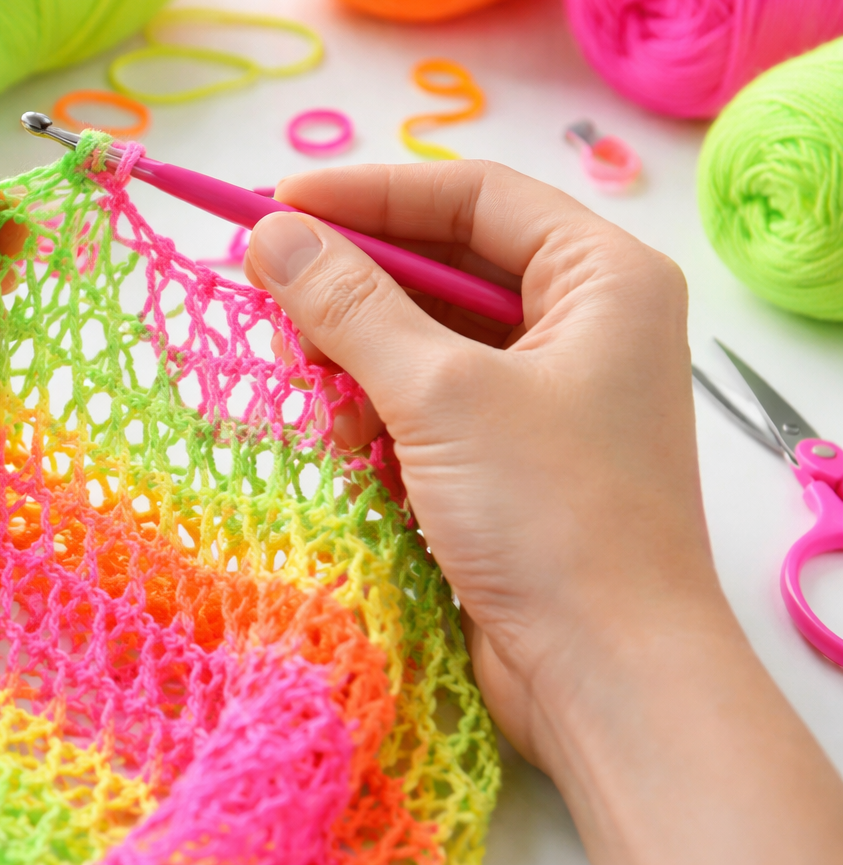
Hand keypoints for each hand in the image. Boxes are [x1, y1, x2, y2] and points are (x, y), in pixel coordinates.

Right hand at [245, 160, 842, 863]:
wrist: (608, 679)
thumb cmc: (551, 517)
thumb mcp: (441, 394)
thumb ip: (350, 304)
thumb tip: (270, 234)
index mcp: (604, 278)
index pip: (474, 196)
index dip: (369, 192)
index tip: (274, 204)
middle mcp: (584, 323)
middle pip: (446, 262)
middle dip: (354, 273)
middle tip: (263, 280)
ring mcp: (548, 393)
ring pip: (428, 333)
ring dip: (355, 343)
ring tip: (292, 361)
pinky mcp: (511, 456)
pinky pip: (427, 396)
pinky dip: (373, 399)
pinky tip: (329, 420)